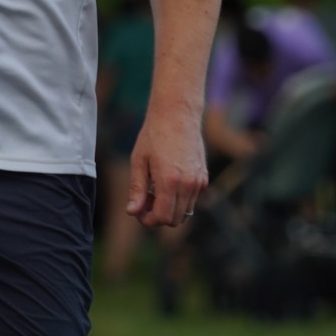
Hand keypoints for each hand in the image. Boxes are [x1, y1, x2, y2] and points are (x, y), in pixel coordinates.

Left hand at [126, 106, 207, 227]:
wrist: (177, 114)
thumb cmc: (154, 135)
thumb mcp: (139, 161)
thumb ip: (137, 189)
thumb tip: (132, 212)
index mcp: (169, 181)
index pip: (162, 217)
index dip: (148, 220)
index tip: (138, 211)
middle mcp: (188, 184)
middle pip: (174, 220)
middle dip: (157, 216)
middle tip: (145, 199)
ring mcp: (198, 181)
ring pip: (185, 212)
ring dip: (169, 209)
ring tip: (155, 190)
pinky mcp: (203, 177)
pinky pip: (192, 200)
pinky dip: (179, 200)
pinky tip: (167, 183)